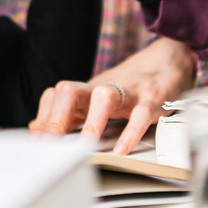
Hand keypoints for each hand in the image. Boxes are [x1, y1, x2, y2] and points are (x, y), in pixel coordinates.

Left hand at [29, 36, 196, 153]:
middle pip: (69, 92)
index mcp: (89, 91)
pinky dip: (131, 131)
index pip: (55, 97)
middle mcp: (103, 89)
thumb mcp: (99, 98)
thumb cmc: (132, 85)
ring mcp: (129, 91)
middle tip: (53, 146)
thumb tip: (37, 128)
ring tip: (85, 147)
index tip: (37, 141)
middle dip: (57, 119)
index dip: (43, 118)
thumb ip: (71, 113)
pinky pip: (141, 113)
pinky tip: (122, 149)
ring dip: (92, 123)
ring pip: (104, 97)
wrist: (170, 58)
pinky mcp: (154, 97)